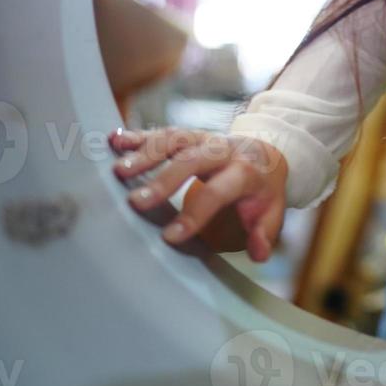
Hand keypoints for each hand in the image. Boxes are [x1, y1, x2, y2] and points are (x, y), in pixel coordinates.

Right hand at [108, 126, 288, 262]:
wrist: (267, 153)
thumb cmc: (262, 189)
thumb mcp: (271, 212)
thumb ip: (264, 234)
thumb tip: (259, 253)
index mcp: (245, 172)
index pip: (219, 192)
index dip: (195, 214)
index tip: (169, 236)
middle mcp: (223, 150)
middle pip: (192, 160)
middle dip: (164, 180)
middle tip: (136, 202)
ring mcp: (203, 138)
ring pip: (174, 140)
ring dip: (145, 153)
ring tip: (118, 170)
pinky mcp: (187, 134)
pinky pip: (162, 132)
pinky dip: (138, 135)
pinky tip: (114, 141)